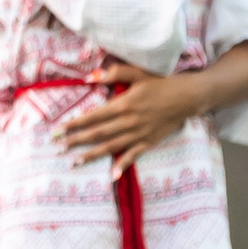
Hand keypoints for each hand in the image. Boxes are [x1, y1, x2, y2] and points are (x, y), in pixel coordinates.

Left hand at [54, 62, 204, 176]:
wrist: (189, 97)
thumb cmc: (163, 82)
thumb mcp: (139, 73)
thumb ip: (114, 73)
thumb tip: (90, 78)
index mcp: (124, 104)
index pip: (93, 116)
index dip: (74, 124)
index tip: (58, 130)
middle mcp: (129, 121)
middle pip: (97, 133)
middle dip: (76, 141)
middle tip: (57, 148)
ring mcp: (139, 133)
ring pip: (111, 146)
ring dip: (91, 155)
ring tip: (74, 162)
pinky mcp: (150, 141)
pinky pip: (133, 155)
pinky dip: (122, 165)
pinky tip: (111, 175)